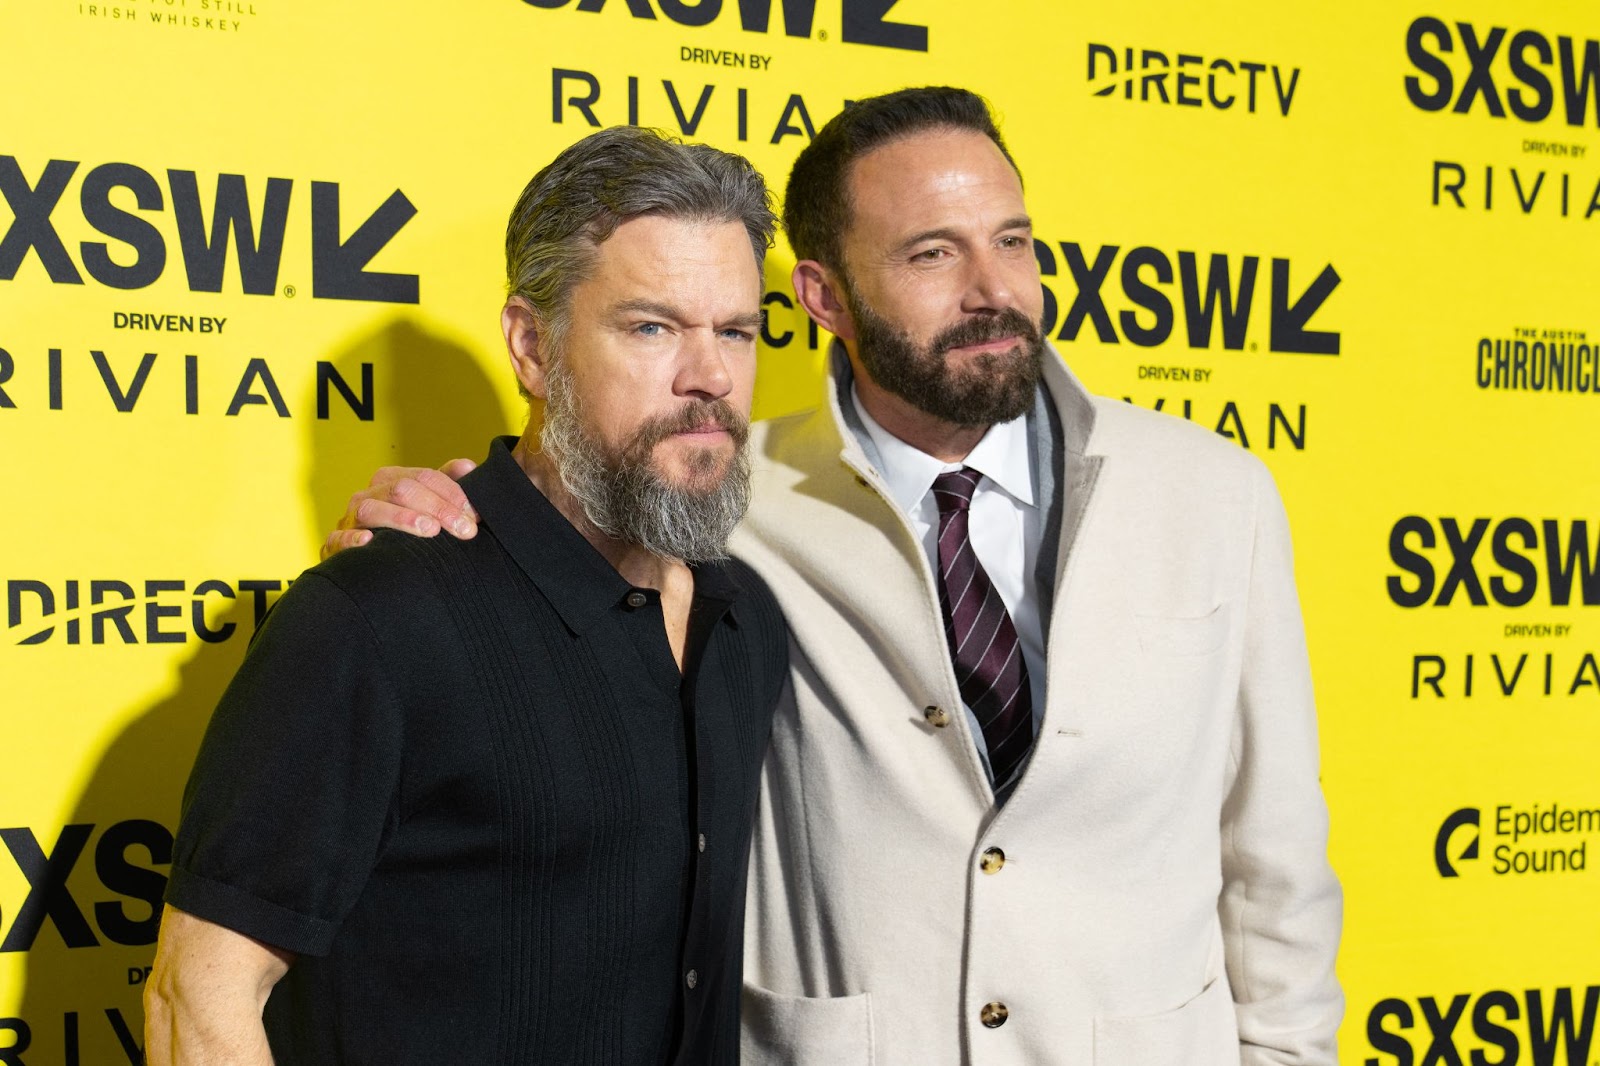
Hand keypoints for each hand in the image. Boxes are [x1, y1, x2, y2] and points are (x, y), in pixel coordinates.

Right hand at [322, 459, 478, 559]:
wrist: (367, 560)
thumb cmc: (402, 528)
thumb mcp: (426, 503)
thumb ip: (446, 484)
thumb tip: (469, 467)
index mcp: (391, 480)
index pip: (425, 477)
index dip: (452, 494)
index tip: (473, 515)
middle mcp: (370, 494)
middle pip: (402, 490)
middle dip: (438, 508)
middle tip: (464, 529)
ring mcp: (350, 518)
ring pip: (372, 509)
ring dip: (402, 518)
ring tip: (430, 530)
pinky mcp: (335, 544)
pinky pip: (337, 538)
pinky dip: (351, 539)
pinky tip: (369, 541)